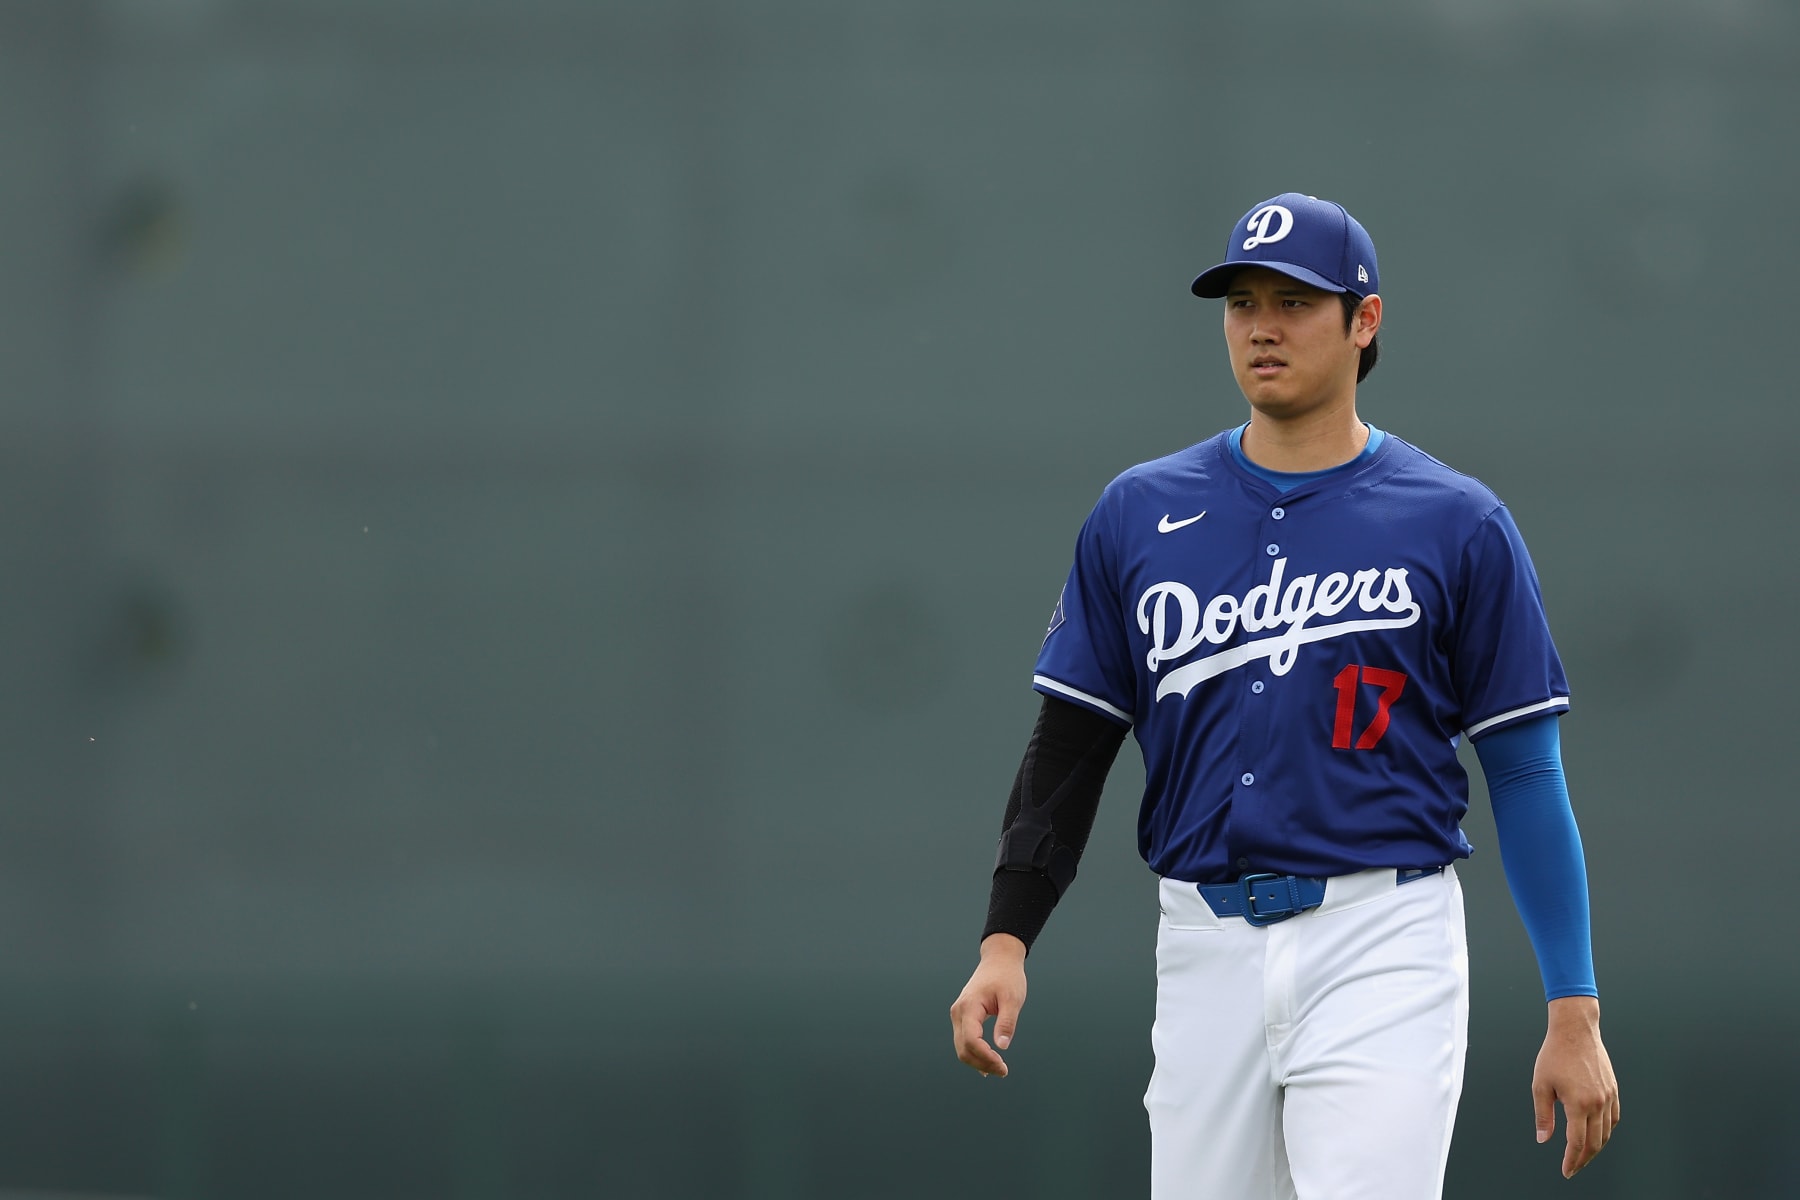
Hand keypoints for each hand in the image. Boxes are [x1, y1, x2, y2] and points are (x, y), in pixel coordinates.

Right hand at [949, 933, 1027, 1077]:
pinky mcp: (963, 1017)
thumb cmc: (1007, 977)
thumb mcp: (1013, 999)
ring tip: (999, 1069)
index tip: (1003, 1066)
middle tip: (1004, 1071)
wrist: (999, 960)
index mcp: (969, 1006)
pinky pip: (964, 1041)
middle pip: (963, 1049)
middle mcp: (958, 1012)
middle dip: (982, 1064)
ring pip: (962, 1048)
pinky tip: (987, 1065)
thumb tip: (1002, 1047)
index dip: (985, 1057)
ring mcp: (958, 1015)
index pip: (971, 1040)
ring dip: (978, 1062)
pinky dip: (975, 1055)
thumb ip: (1007, 1022)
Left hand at [1532, 995, 1619, 1177]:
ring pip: (1607, 1133)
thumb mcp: (1540, 1085)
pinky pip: (1614, 1118)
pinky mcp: (1614, 1090)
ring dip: (1596, 1148)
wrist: (1576, 1030)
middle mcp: (1598, 1103)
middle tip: (1574, 1167)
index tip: (1566, 1171)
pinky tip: (1598, 1134)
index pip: (1577, 1143)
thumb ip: (1543, 1115)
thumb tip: (1544, 1139)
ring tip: (1583, 1155)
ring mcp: (1609, 1097)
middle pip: (1594, 1143)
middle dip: (1583, 1159)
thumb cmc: (1555, 1054)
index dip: (1572, 1160)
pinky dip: (1606, 1131)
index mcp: (1579, 1104)